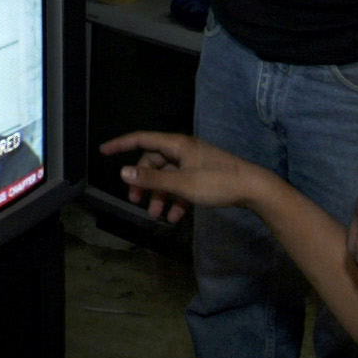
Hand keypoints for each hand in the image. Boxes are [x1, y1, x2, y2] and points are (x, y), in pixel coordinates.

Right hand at [100, 130, 264, 221]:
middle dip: (143, 183)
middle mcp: (183, 150)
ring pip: (167, 177)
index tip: (103, 151)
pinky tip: (175, 218)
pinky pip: (181, 185)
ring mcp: (194, 162)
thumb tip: (123, 171)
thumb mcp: (181, 183)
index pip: (142, 139)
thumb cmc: (217, 182)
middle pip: (154, 162)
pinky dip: (175, 200)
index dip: (121, 144)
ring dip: (159, 196)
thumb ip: (152, 179)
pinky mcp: (203, 175)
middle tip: (134, 202)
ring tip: (156, 216)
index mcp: (176, 145)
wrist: (253, 188)